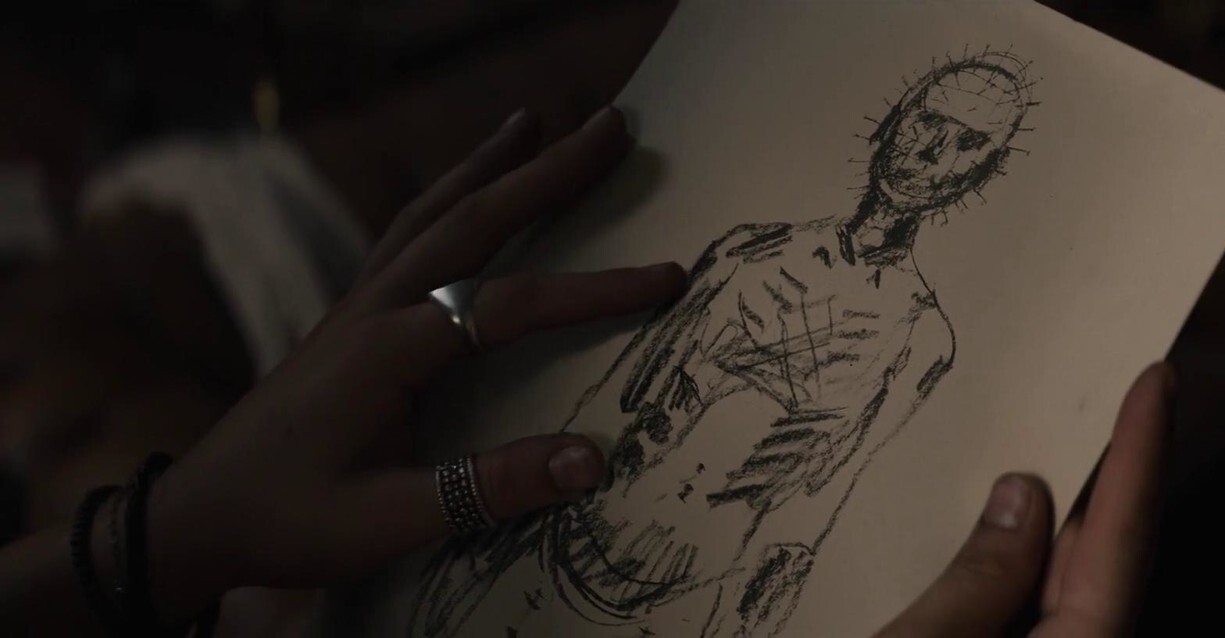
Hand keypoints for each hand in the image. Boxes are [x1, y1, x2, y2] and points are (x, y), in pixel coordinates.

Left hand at [140, 106, 686, 621]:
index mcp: (389, 351)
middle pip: (472, 221)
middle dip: (547, 173)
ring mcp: (357, 306)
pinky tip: (463, 191)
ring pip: (432, 213)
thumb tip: (590, 459)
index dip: (593, 291)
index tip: (665, 278)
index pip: (509, 306)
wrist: (199, 515)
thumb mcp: (388, 521)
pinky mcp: (349, 317)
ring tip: (534, 121)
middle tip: (611, 126)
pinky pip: (407, 234)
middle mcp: (374, 310)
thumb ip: (488, 489)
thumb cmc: (288, 520)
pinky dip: (448, 197)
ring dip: (488, 165)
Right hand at [879, 363, 1172, 636]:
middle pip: (1100, 563)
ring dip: (1041, 528)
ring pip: (1060, 591)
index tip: (1155, 379)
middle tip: (1086, 396)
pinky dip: (1008, 572)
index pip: (1122, 543)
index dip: (1139, 456)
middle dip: (1093, 479)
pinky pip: (1024, 616)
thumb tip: (1020, 498)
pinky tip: (978, 537)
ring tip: (1021, 453)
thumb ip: (978, 579)